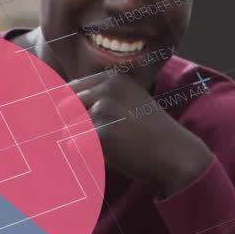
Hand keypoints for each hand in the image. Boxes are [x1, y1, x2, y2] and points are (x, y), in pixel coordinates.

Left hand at [69, 72, 212, 195]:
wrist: (175, 153)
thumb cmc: (150, 133)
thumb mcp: (130, 101)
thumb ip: (101, 98)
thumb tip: (59, 105)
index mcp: (113, 78)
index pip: (71, 89)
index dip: (70, 110)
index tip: (80, 124)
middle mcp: (107, 88)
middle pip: (64, 107)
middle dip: (71, 125)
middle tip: (91, 139)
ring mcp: (104, 109)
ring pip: (67, 128)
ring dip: (79, 142)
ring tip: (105, 147)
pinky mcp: (102, 133)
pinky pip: (74, 146)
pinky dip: (83, 155)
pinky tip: (106, 155)